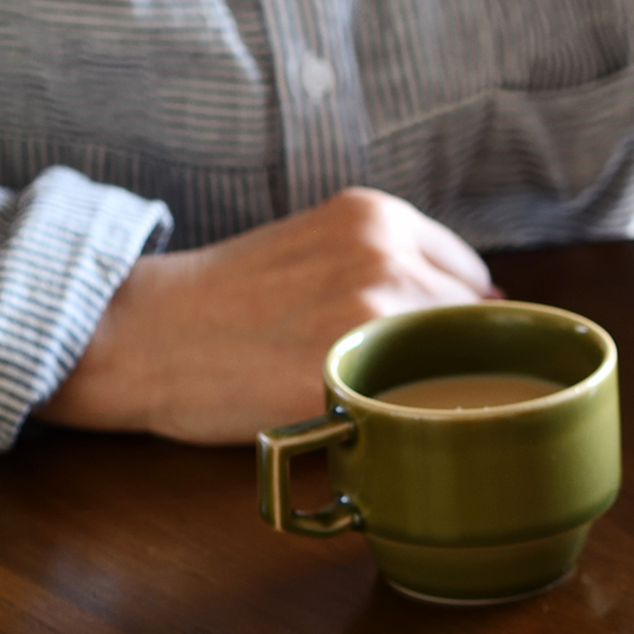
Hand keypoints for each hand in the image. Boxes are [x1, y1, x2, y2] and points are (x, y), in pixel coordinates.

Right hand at [37, 188, 498, 443]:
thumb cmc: (230, 299)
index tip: (425, 341)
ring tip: (362, 389)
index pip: (470, 277)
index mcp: (379, 217)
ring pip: (446, 365)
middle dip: (440, 352)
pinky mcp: (349, 375)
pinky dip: (397, 415)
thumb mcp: (320, 247)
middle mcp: (385, 257)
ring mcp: (372, 315)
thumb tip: (492, 305)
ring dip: (421, 385)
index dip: (453, 318)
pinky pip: (411, 405)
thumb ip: (396, 263)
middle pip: (468, 323)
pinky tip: (358, 413)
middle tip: (385, 373)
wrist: (141, 335)